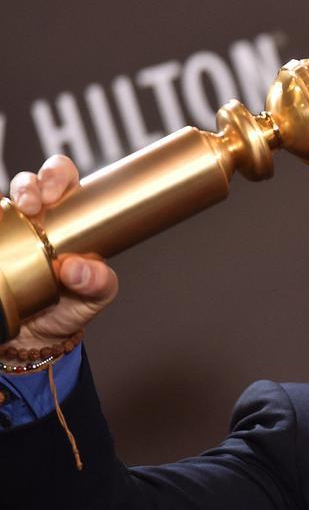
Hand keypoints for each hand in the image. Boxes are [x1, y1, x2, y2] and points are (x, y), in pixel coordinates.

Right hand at [1, 155, 118, 349]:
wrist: (37, 335)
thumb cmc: (72, 305)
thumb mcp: (96, 294)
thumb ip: (98, 282)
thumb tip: (76, 267)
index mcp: (70, 218)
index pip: (64, 180)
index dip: (57, 175)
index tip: (54, 192)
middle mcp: (38, 218)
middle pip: (29, 182)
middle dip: (29, 183)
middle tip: (33, 202)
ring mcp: (10, 230)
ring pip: (2, 200)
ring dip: (5, 200)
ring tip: (14, 211)